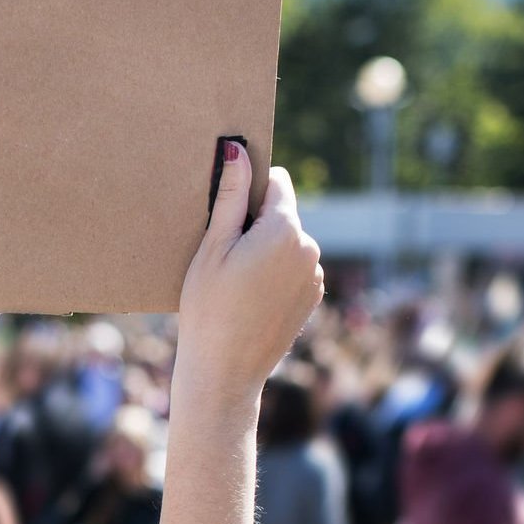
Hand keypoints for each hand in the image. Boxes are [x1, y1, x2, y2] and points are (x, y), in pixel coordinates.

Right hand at [170, 148, 322, 417]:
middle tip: (223, 256)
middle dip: (256, 223)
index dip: (250, 189)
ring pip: (288, 243)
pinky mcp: (312, 297)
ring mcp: (314, 275)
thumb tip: (237, 152)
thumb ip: (229, 197)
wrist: (225, 371)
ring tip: (235, 282)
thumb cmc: (209, 308)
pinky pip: (294, 269)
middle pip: (282, 214)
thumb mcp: (212, 248)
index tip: (227, 212)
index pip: (277, 182)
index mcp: (285, 229)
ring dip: (266, 250)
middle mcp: (309, 248)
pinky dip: (275, 274)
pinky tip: (250, 298)